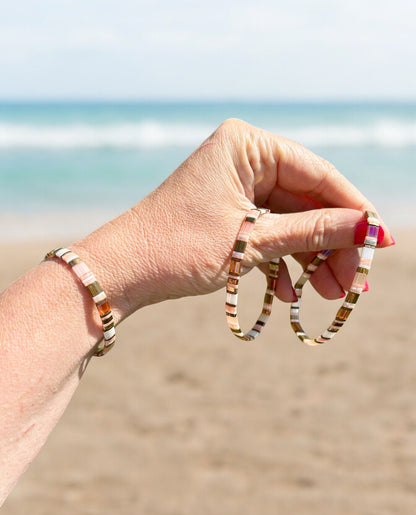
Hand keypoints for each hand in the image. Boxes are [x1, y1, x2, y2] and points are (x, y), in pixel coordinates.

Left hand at [74, 119, 392, 319]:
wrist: (122, 274)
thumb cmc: (177, 249)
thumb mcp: (252, 242)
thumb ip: (312, 233)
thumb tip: (369, 229)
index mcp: (247, 146)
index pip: (317, 174)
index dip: (352, 209)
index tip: (381, 241)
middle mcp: (242, 159)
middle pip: (305, 202)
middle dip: (330, 244)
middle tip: (354, 283)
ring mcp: (234, 187)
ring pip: (288, 222)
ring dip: (308, 259)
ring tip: (328, 294)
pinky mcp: (227, 213)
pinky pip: (266, 234)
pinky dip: (280, 261)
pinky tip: (288, 292)